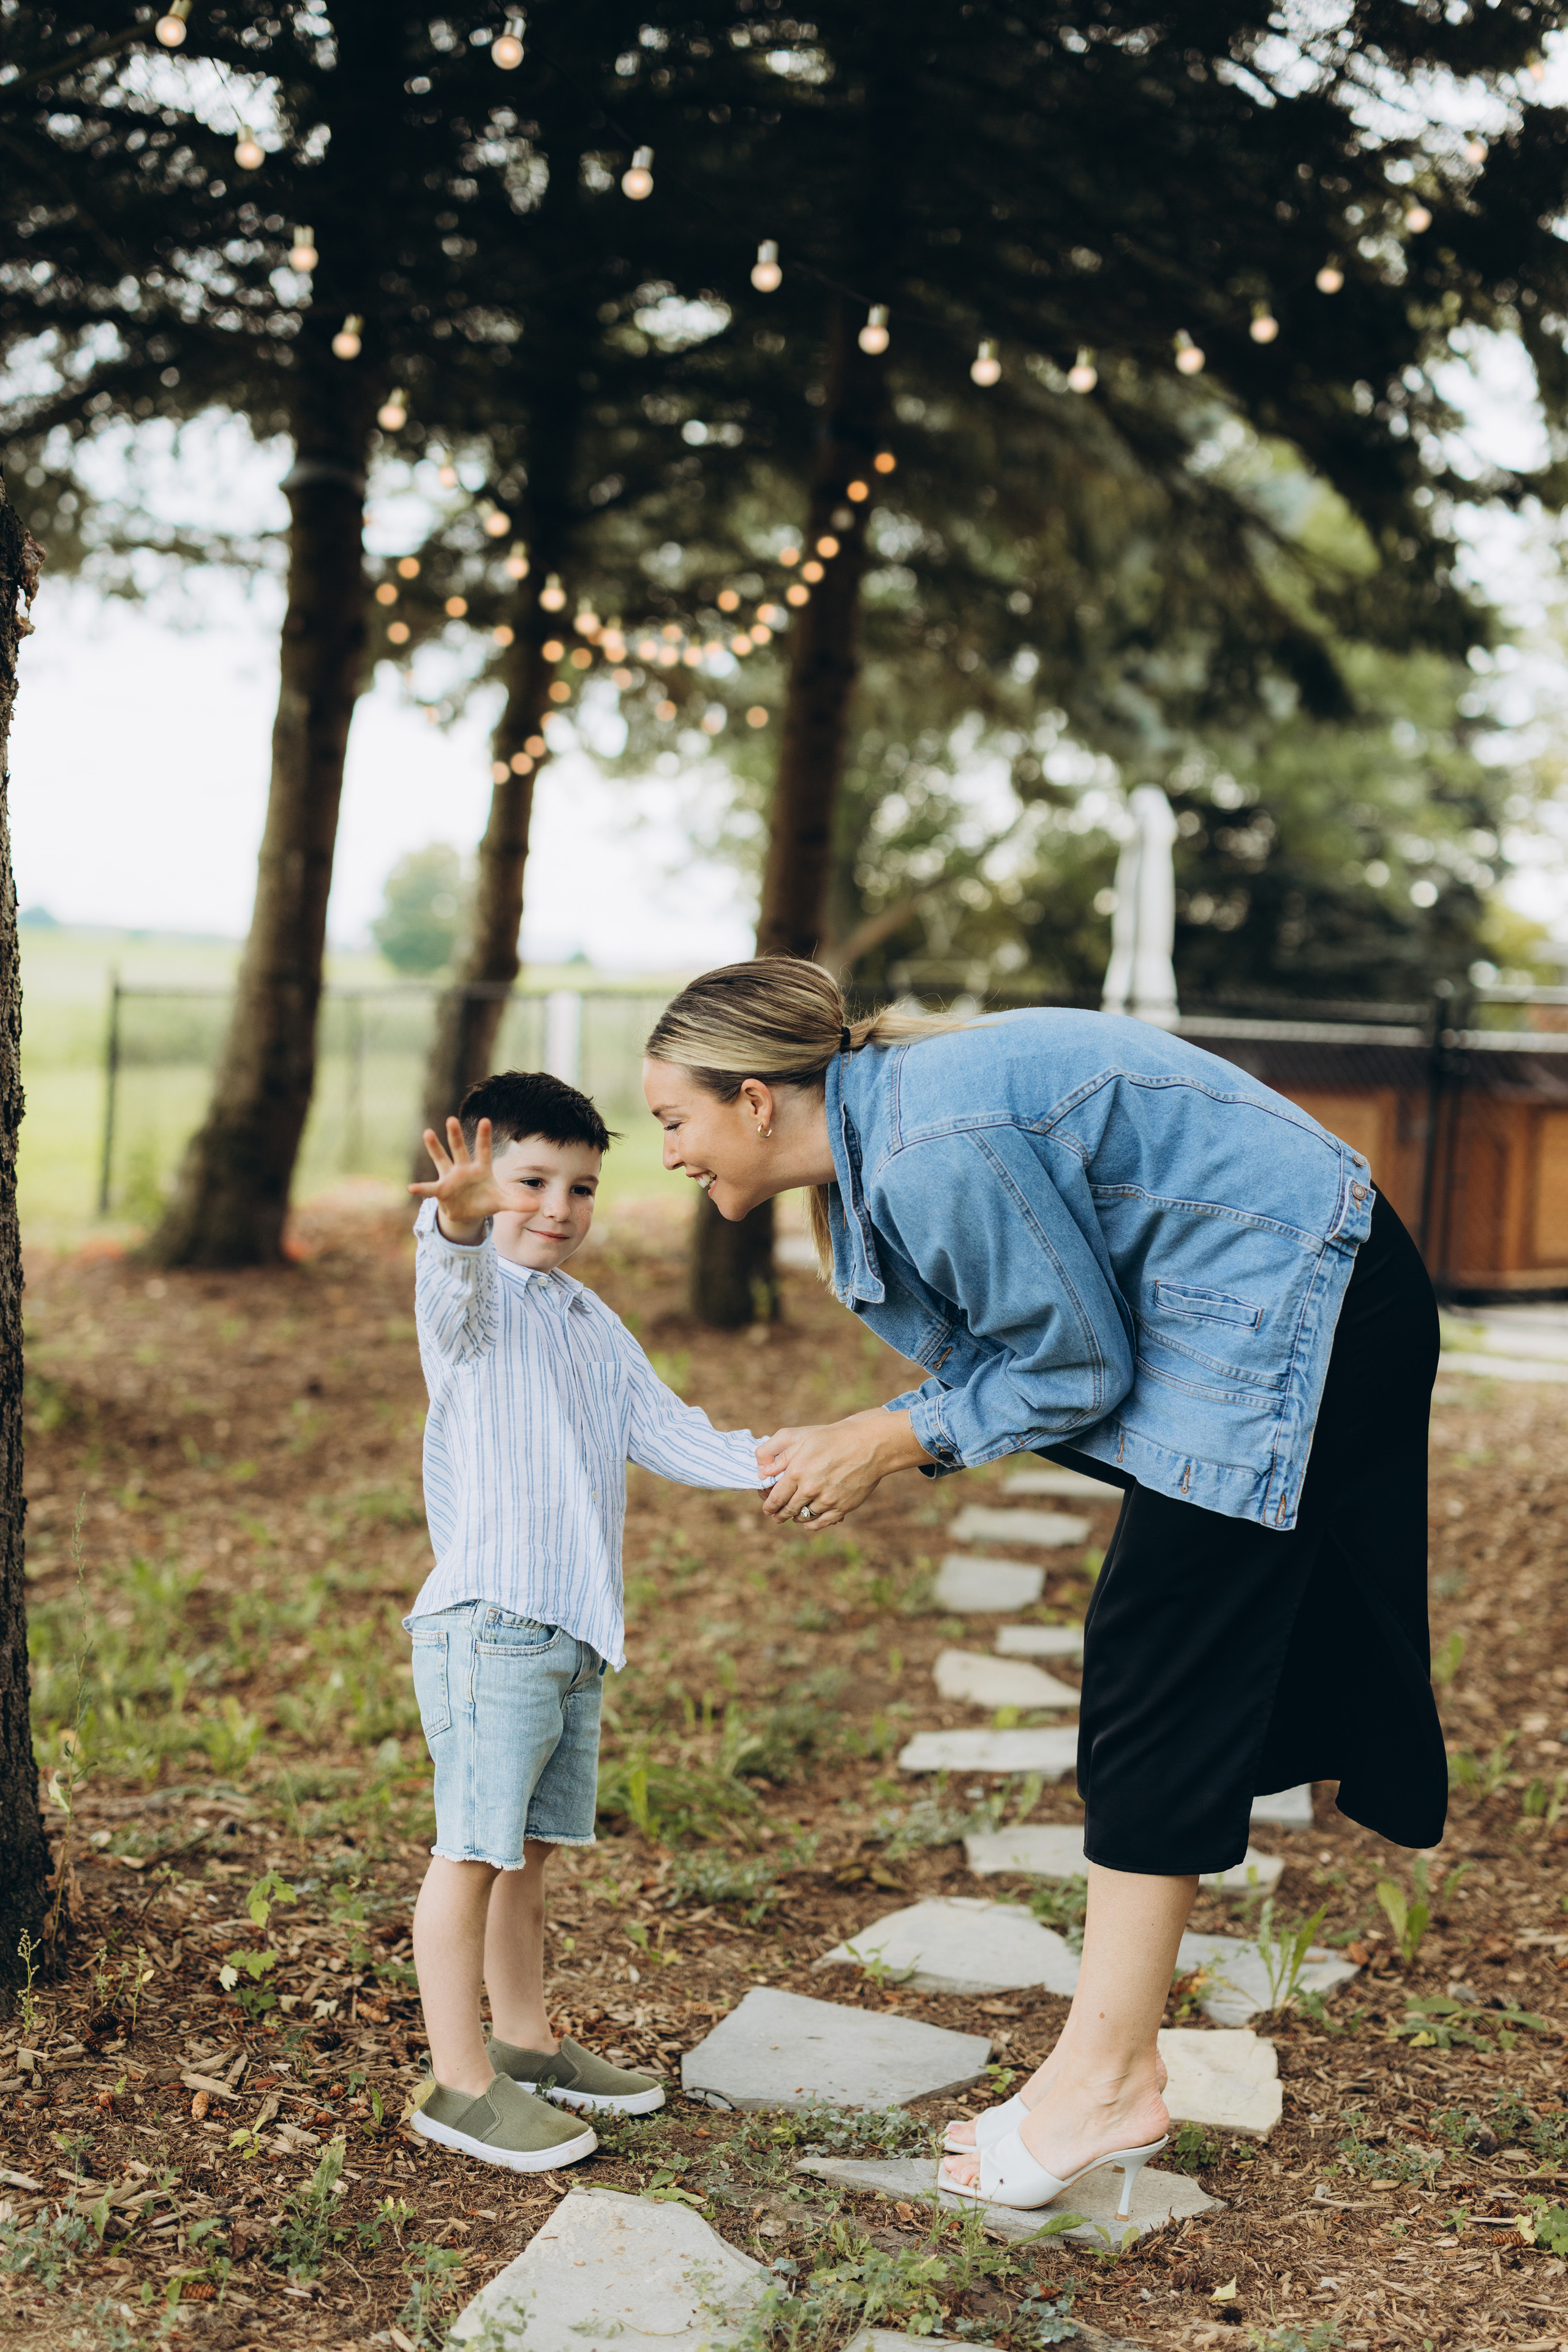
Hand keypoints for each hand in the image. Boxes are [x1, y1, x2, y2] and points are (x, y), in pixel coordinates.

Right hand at [408, 1117, 534, 1241]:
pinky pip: (430, 1188)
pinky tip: (411, 1188)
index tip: (485, 1120)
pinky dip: (422, 1189)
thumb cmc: (485, 1201)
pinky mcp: (441, 1189)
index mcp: (481, 1168)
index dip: (484, 1136)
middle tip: (452, 1119)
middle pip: (460, 1149)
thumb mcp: (502, 1203)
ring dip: (435, 1148)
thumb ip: (517, 1202)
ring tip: (428, 1133)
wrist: (467, 1212)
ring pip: (442, 1159)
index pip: (484, 1150)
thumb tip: (538, 1205)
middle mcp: (464, 1168)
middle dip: (455, 1136)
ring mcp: (451, 1177)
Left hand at [755, 1409, 931, 1530]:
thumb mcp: (801, 1438)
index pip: (776, 1497)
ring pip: (804, 1517)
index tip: (767, 1509)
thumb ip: (779, 1455)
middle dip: (779, 1515)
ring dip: (796, 1518)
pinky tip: (808, 1524)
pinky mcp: (842, 1507)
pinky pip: (822, 1523)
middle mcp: (810, 1489)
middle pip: (788, 1509)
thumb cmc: (833, 1437)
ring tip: (793, 1517)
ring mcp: (827, 1500)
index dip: (769, 1505)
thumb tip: (762, 1473)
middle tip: (776, 1517)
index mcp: (797, 1472)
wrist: (869, 1444)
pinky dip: (812, 1525)